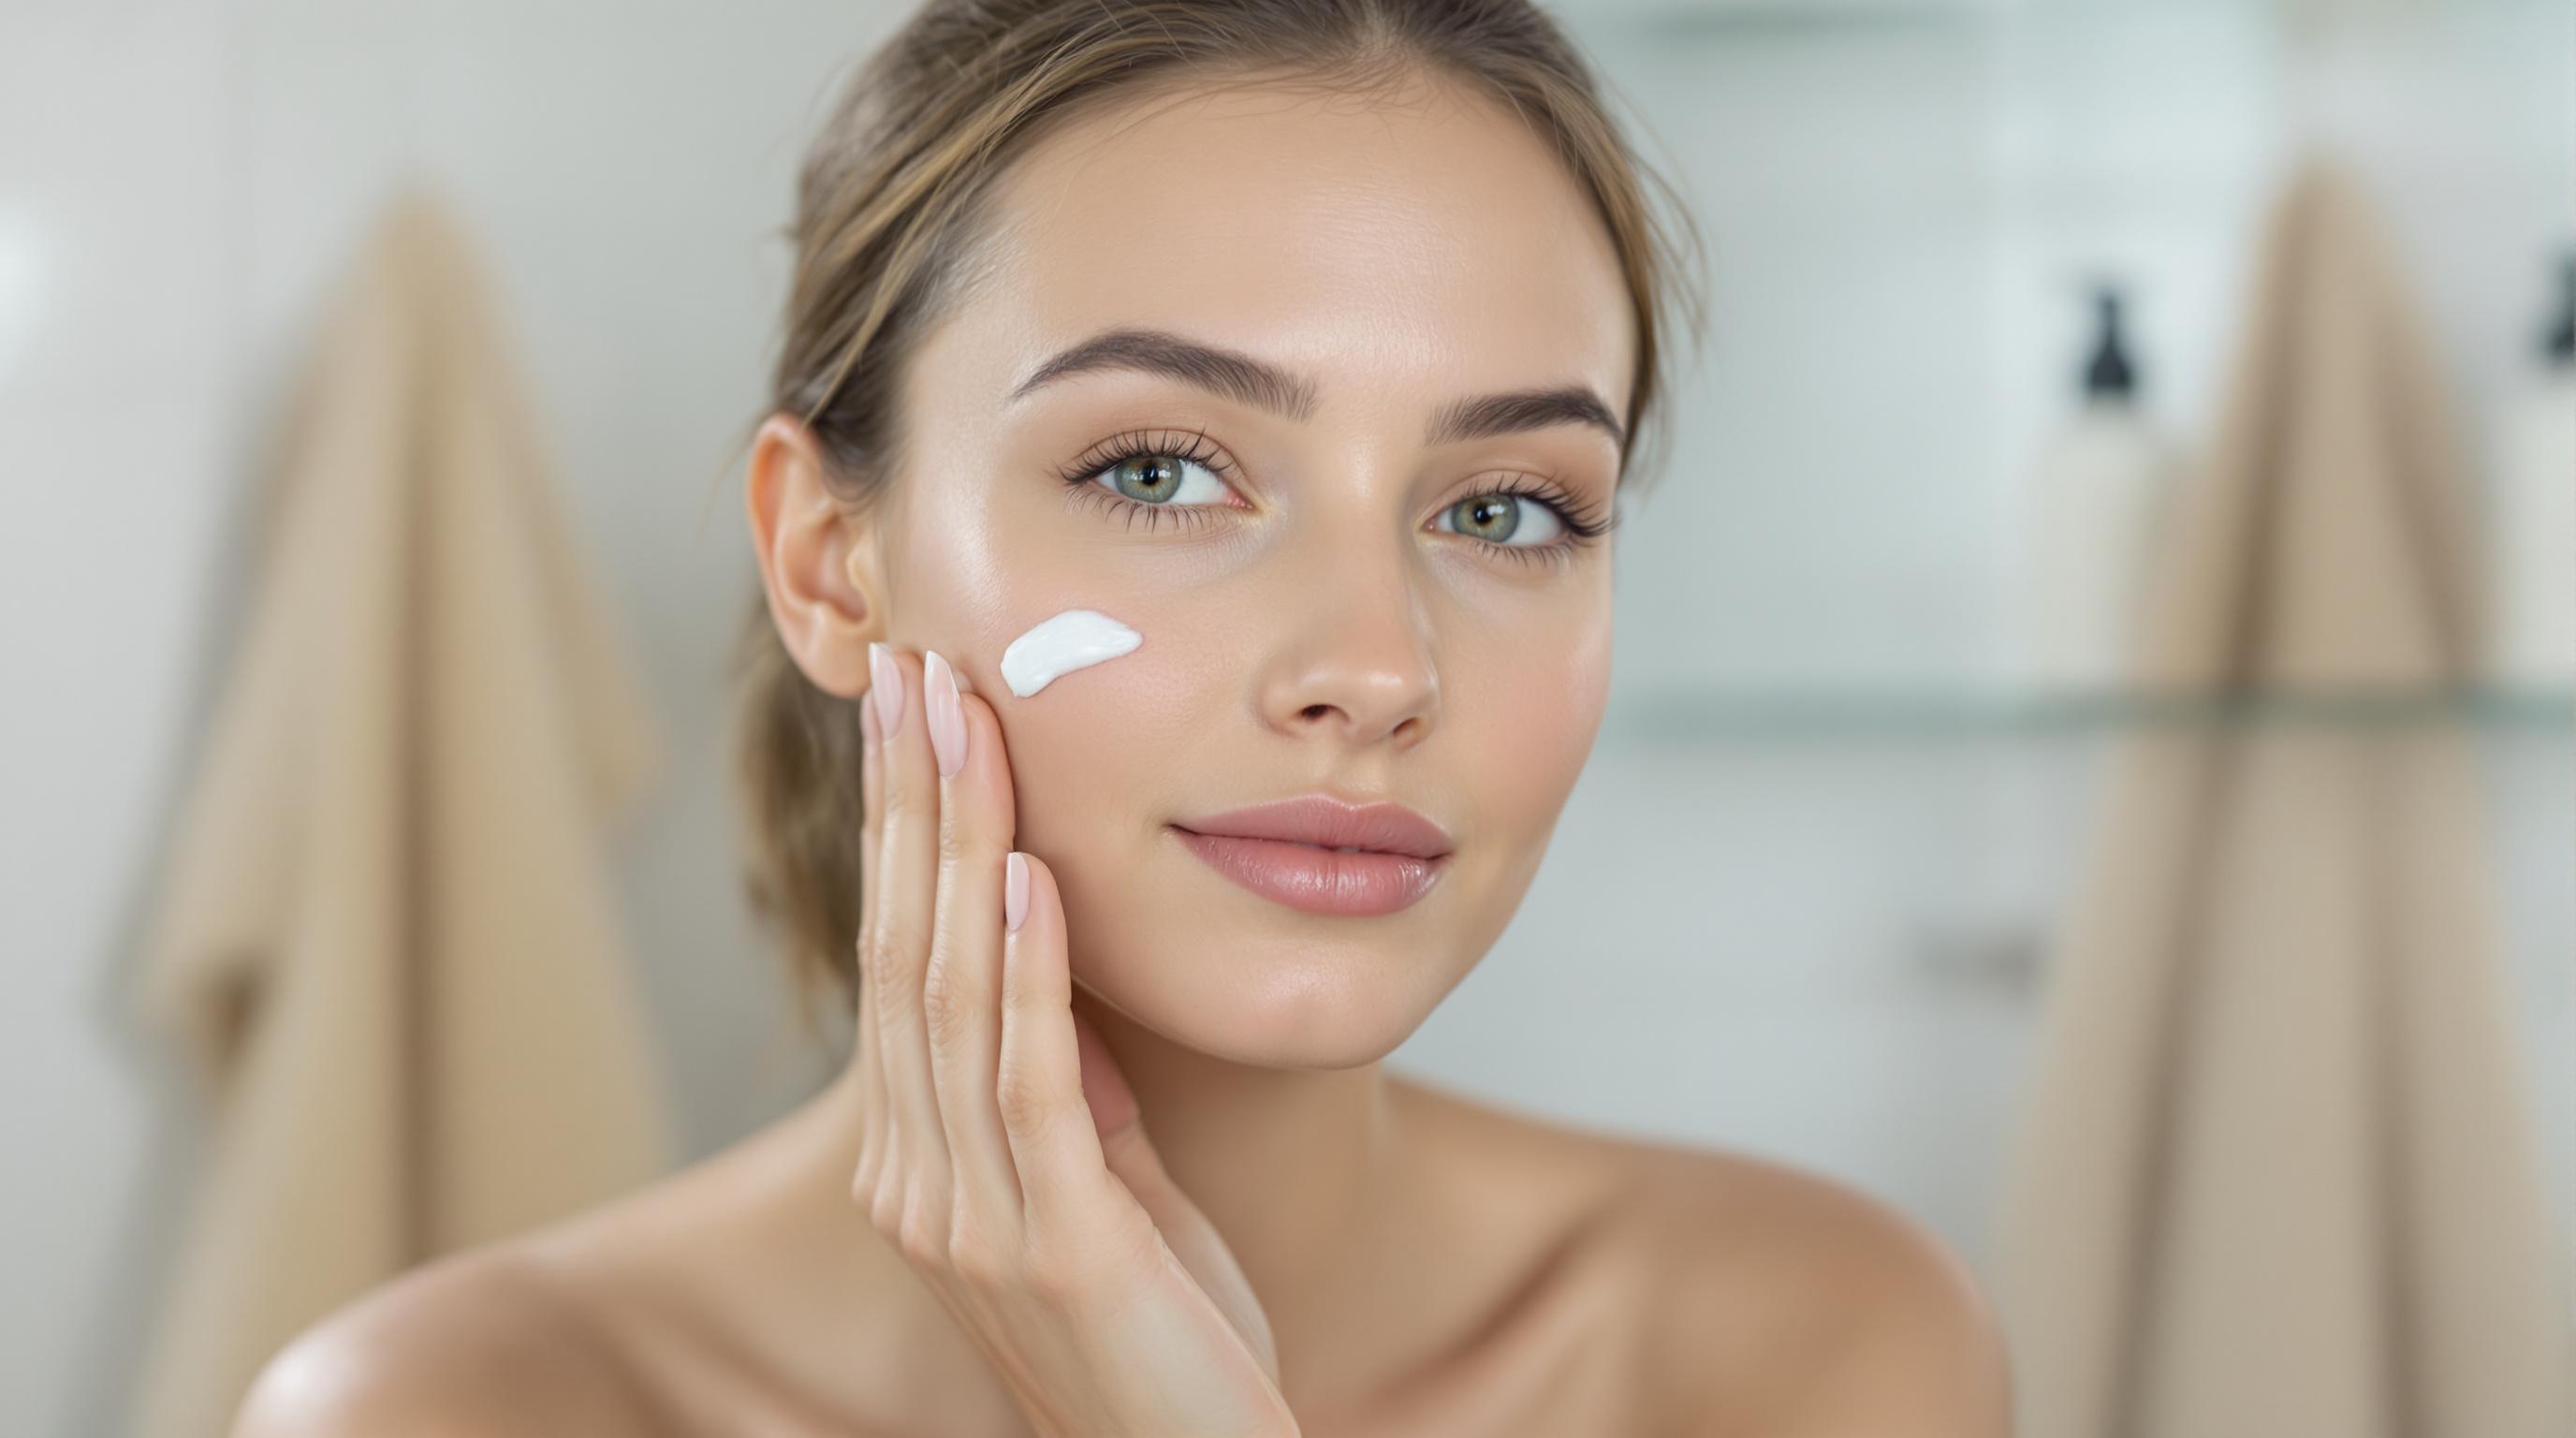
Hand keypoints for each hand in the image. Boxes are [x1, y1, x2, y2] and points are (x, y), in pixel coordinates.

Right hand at [850, 642, 1298, 1437]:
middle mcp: (917, 1187)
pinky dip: (1025, 971)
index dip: (898, 832)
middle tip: (913, 668)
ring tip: (964, 724)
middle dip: (909, 803)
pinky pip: (1031, 1082)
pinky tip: (1024, 875)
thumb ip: (1066, 1096)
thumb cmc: (1164, 1340)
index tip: (910, 712)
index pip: (896, 964)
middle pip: (901, 955)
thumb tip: (1049, 970)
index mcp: (918, 1169)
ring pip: (950, 996)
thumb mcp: (1106, 1193)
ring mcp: (973, 1222)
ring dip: (958, 845)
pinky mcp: (1058, 1249)